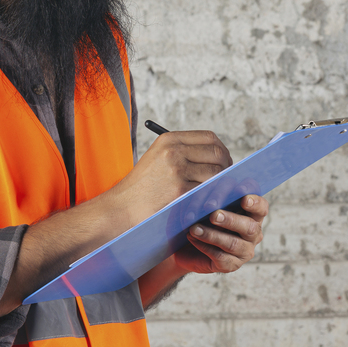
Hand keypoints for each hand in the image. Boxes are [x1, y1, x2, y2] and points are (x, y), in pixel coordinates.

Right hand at [118, 130, 232, 220]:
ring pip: (216, 173)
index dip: (221, 150)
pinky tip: (210, 201)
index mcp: (169, 139)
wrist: (121, 209)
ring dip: (221, 183)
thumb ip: (184, 153)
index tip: (223, 162)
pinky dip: (213, 196)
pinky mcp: (180, 190)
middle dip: (226, 166)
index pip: (209, 137)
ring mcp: (178, 170)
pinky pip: (208, 190)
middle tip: (226, 178)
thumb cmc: (141, 188)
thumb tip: (218, 157)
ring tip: (217, 191)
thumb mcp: (158, 158)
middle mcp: (174, 151)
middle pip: (217, 153)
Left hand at [173, 195, 268, 274]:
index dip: (256, 203)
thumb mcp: (209, 207)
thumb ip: (213, 200)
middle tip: (214, 215)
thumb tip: (206, 192)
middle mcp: (253, 235)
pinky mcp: (231, 265)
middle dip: (231, 220)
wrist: (188, 247)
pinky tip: (193, 238)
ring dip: (212, 235)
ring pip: (232, 243)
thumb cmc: (203, 220)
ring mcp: (244, 252)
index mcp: (252, 216)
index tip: (244, 199)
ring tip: (194, 228)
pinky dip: (205, 246)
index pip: (261, 209)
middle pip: (249, 227)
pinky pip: (220, 256)